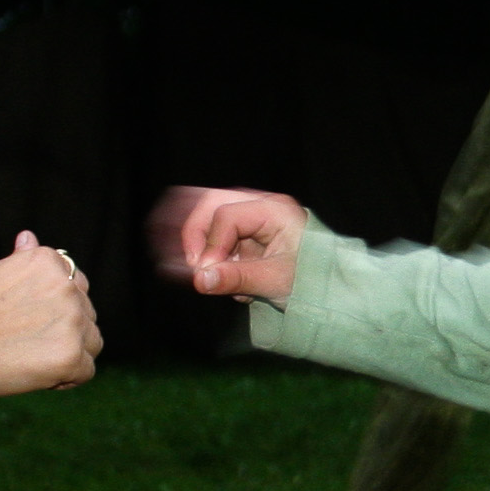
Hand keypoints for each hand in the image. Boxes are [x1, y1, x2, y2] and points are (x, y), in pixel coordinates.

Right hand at [0, 231, 100, 397]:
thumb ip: (22, 260)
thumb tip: (29, 238)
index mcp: (49, 262)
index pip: (77, 285)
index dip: (56, 308)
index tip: (29, 319)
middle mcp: (66, 286)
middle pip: (87, 314)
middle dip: (64, 331)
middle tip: (23, 341)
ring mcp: (72, 321)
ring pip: (93, 341)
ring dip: (71, 353)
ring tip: (31, 357)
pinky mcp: (71, 356)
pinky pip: (87, 371)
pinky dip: (66, 378)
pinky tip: (36, 374)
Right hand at [150, 186, 303, 302]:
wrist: (332, 287)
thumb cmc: (313, 280)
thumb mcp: (277, 281)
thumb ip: (238, 278)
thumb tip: (200, 279)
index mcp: (274, 210)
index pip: (227, 217)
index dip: (211, 245)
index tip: (206, 273)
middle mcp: (261, 205)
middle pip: (212, 203)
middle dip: (194, 231)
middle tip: (190, 263)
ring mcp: (251, 216)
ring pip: (208, 210)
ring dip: (188, 230)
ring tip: (158, 240)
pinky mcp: (245, 232)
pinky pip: (213, 226)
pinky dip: (197, 238)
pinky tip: (173, 249)